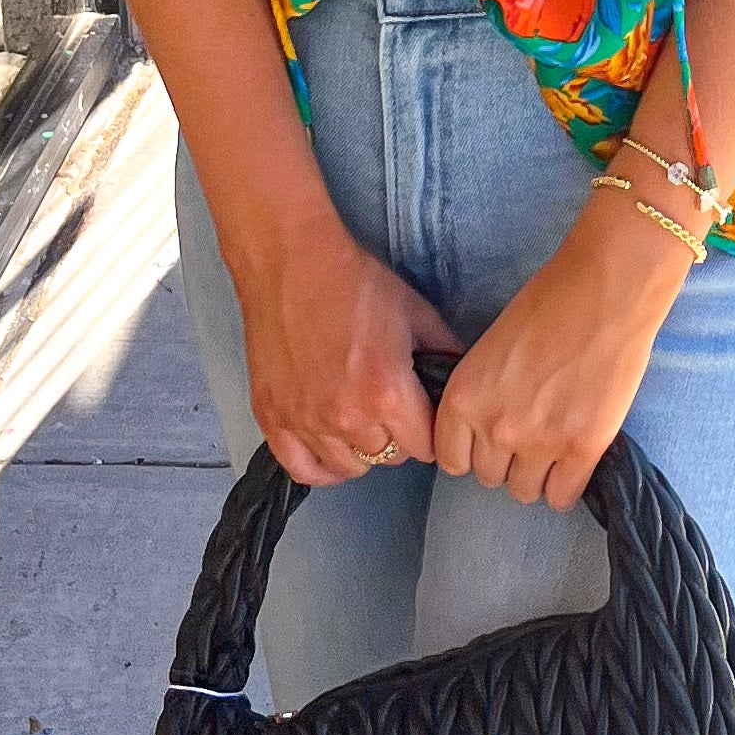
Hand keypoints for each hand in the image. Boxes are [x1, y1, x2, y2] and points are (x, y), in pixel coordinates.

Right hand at [228, 204, 456, 486]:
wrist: (292, 264)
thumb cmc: (356, 284)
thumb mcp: (417, 314)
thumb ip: (445, 354)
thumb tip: (462, 386)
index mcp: (388, 394)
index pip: (426, 448)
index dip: (430, 431)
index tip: (423, 414)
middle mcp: (348, 417)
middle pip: (389, 458)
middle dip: (397, 436)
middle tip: (389, 407)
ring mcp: (306, 422)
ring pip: (349, 467)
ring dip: (360, 448)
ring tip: (359, 418)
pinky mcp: (272, 418)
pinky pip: (302, 469)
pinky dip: (320, 466)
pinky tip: (329, 447)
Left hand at [435, 202, 693, 511]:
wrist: (605, 291)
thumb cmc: (550, 303)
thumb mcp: (491, 348)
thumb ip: (481, 394)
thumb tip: (485, 428)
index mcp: (464, 398)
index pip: (452, 459)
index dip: (473, 450)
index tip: (491, 439)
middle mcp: (494, 426)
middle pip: (489, 477)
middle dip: (507, 459)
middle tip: (531, 432)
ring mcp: (538, 442)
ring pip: (524, 491)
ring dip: (537, 473)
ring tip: (555, 444)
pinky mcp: (582, 448)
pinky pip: (562, 495)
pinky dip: (567, 483)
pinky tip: (575, 458)